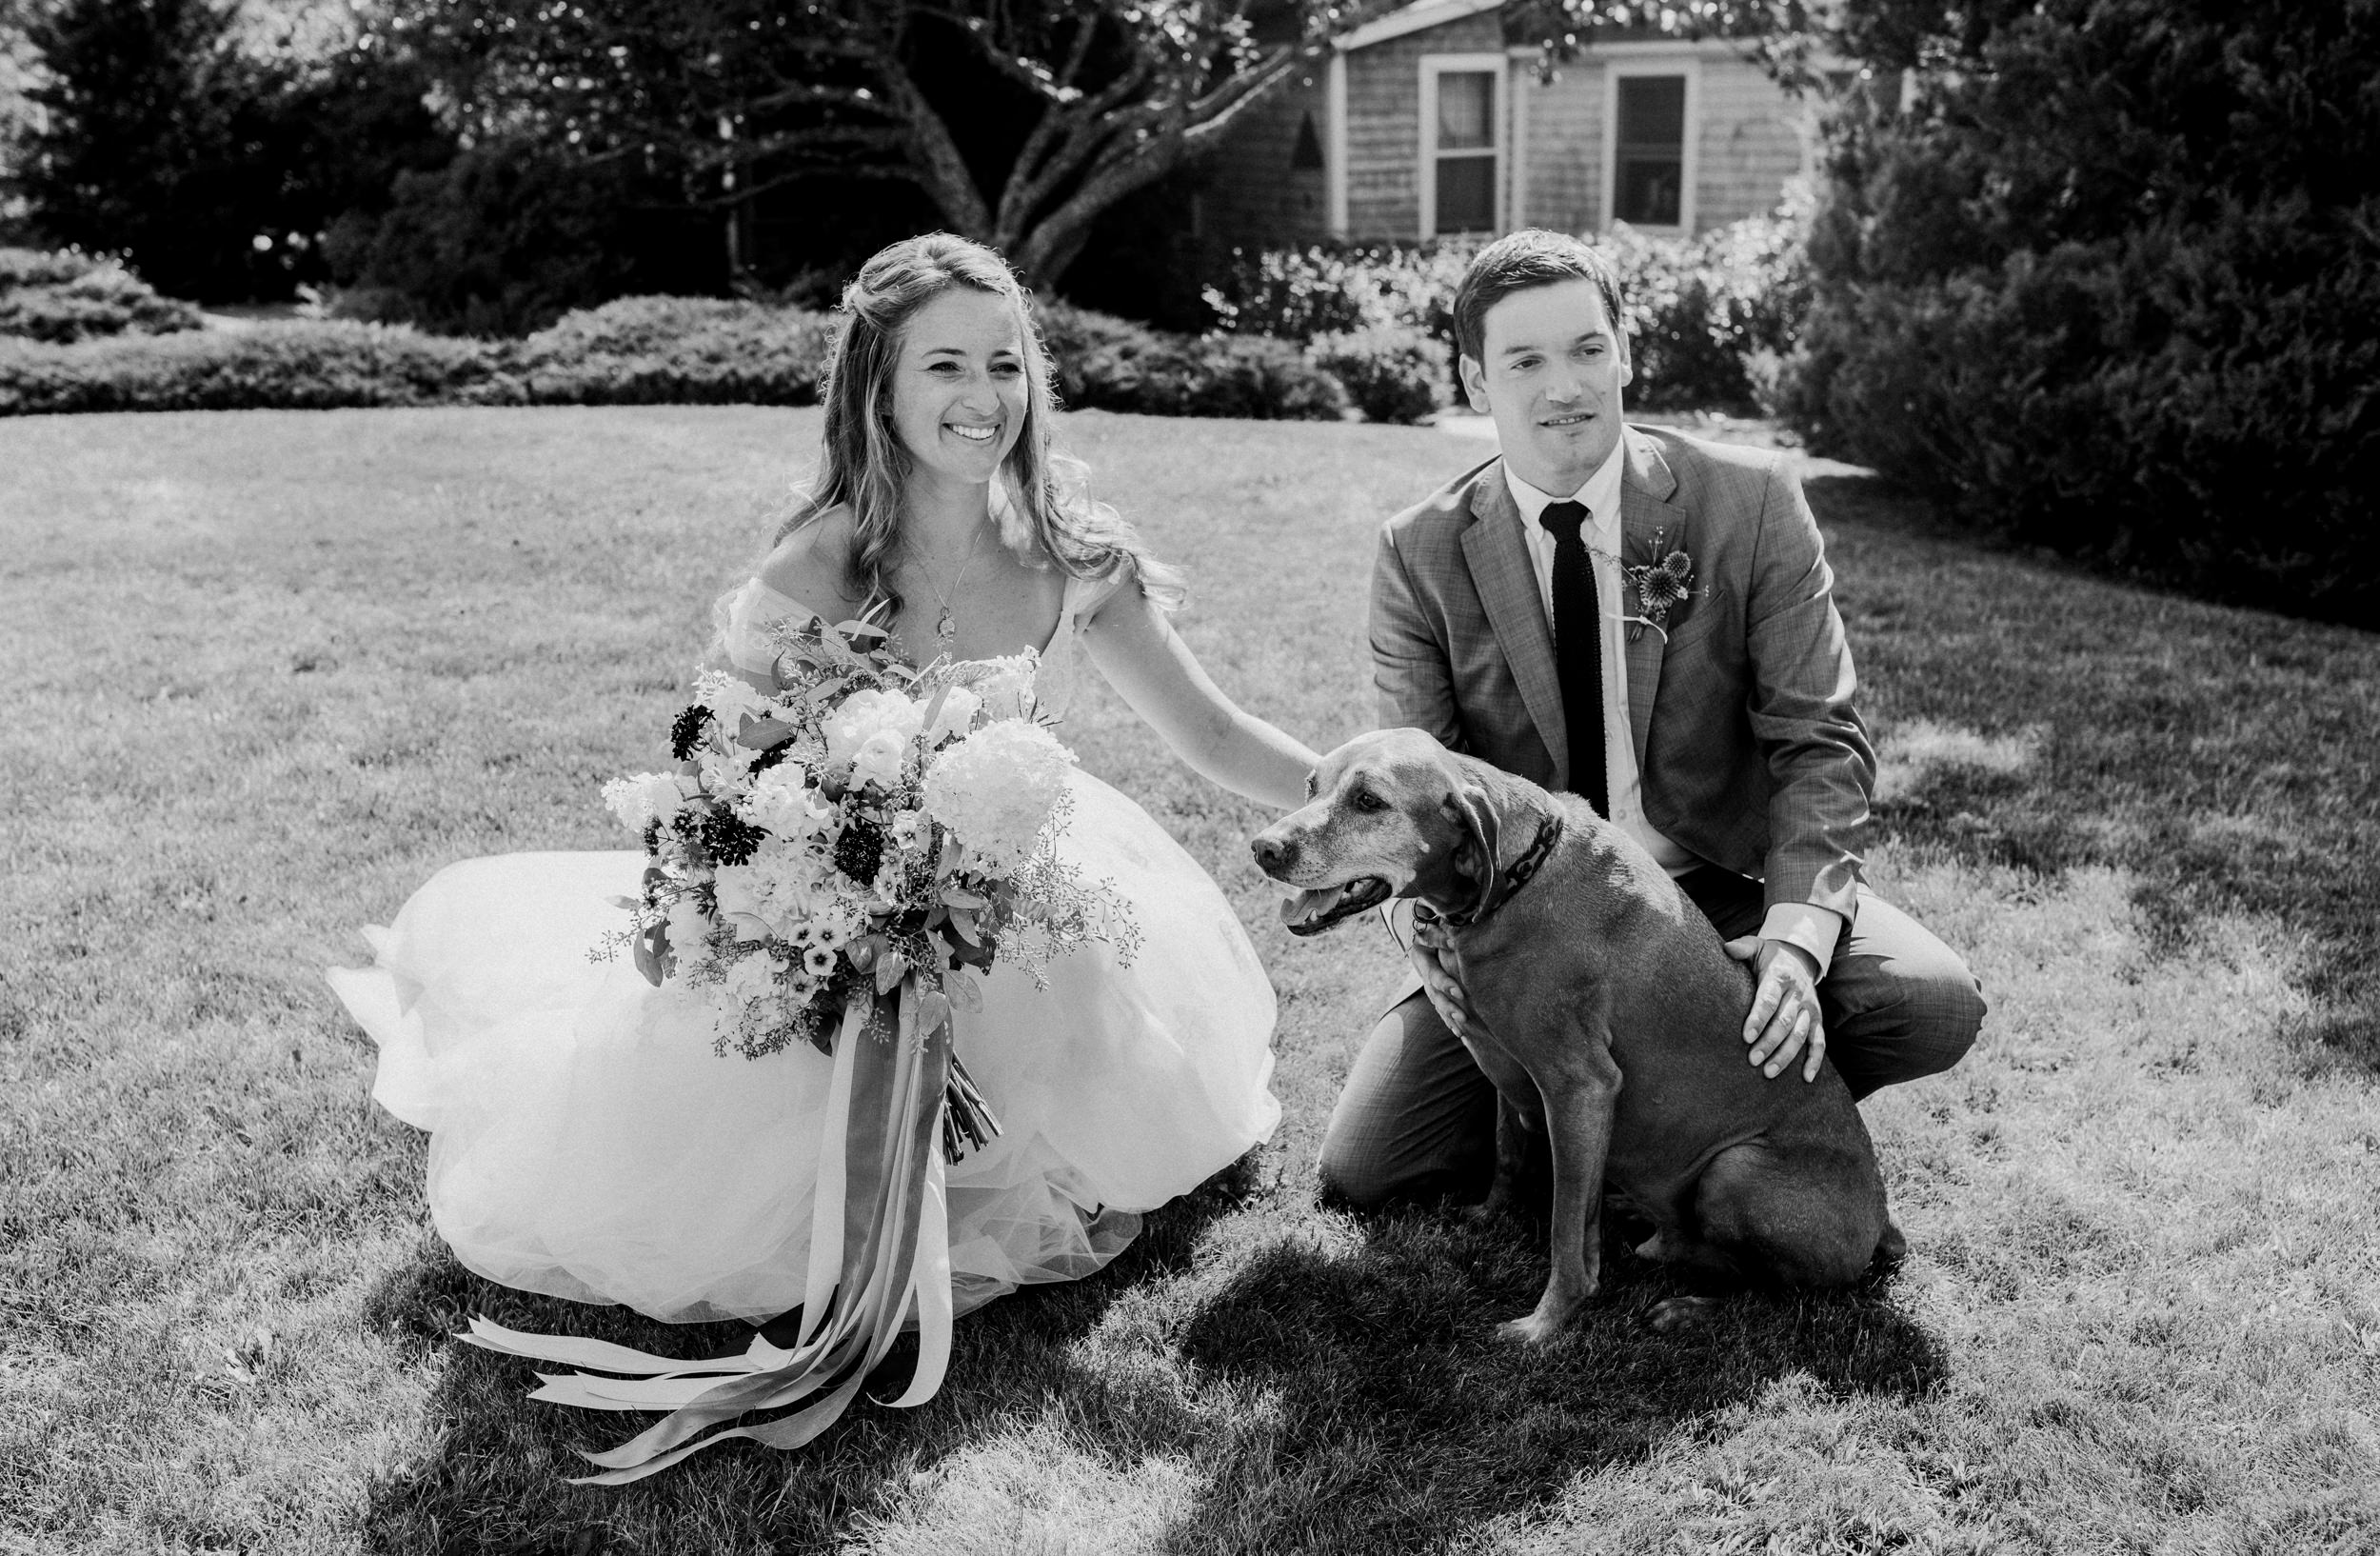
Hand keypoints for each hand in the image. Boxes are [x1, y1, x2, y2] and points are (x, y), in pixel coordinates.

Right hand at [1408, 935, 1475, 1040]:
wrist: (1417, 930)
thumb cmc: (1428, 925)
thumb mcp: (1430, 926)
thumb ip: (1440, 935)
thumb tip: (1455, 941)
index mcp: (1422, 960)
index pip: (1434, 975)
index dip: (1445, 984)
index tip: (1459, 993)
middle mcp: (1423, 975)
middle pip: (1435, 995)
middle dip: (1449, 1008)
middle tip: (1463, 1018)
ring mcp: (1428, 985)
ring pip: (1437, 1005)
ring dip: (1449, 1019)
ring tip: (1463, 1032)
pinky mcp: (1435, 990)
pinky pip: (1441, 1009)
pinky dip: (1449, 1022)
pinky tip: (1460, 1034)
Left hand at [1723, 936, 1825, 1081]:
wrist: (1799, 957)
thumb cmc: (1770, 957)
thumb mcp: (1757, 947)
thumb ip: (1743, 948)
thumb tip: (1727, 948)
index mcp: (1780, 976)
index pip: (1769, 999)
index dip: (1758, 1017)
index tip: (1747, 1036)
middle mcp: (1798, 994)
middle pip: (1784, 1021)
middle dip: (1769, 1042)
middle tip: (1753, 1060)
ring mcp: (1809, 1009)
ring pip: (1800, 1035)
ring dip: (1786, 1055)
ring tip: (1769, 1072)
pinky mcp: (1817, 1020)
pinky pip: (1819, 1042)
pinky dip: (1815, 1060)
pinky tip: (1806, 1078)